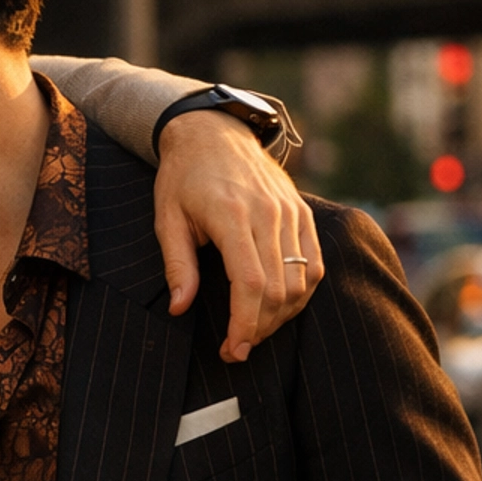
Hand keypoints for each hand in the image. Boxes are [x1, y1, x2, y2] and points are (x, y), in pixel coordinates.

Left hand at [154, 113, 321, 362]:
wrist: (212, 132)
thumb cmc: (183, 178)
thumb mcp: (167, 218)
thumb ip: (177, 265)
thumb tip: (180, 308)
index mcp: (231, 215)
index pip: (250, 284)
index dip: (244, 323)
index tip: (233, 348)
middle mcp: (268, 213)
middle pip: (279, 288)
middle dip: (260, 328)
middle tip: (238, 348)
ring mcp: (290, 212)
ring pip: (301, 280)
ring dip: (282, 315)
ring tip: (255, 329)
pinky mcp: (303, 212)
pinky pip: (314, 262)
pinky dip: (302, 292)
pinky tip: (280, 307)